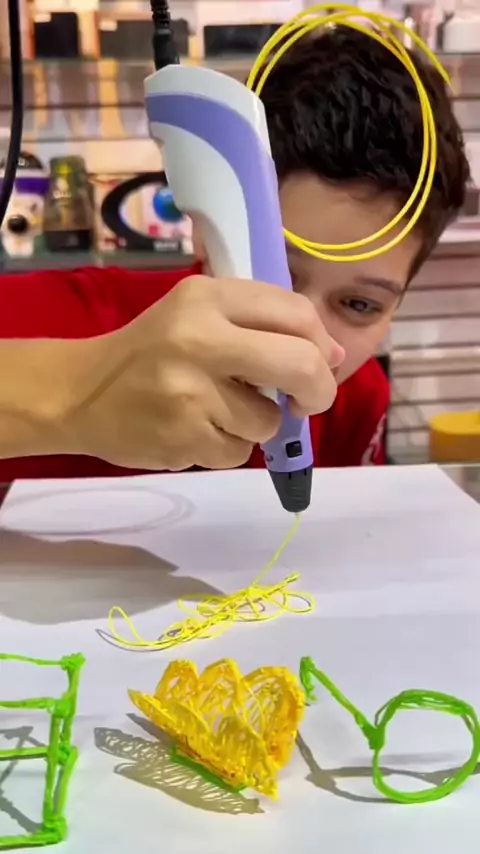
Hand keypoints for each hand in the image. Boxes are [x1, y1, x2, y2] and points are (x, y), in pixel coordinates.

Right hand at [63, 274, 343, 470]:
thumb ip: (262, 324)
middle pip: (300, 365)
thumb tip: (333, 355)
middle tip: (307, 402)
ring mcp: (190, 393)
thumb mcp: (197, 314)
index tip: (321, 361)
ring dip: (254, 424)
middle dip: (318, 390)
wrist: (81, 394)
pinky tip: (195, 430)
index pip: (296, 313)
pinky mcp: (183, 437)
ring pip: (267, 421)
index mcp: (205, 298)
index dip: (322, 342)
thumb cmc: (149, 351)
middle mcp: (199, 339)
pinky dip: (225, 447)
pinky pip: (238, 452)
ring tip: (215, 411)